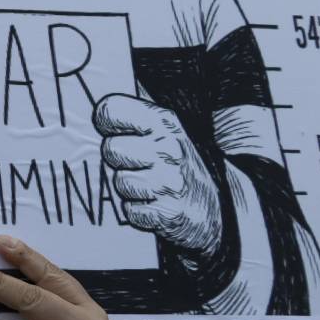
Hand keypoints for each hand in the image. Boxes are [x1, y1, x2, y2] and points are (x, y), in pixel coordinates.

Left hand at [95, 94, 220, 256]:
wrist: (217, 206)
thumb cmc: (179, 164)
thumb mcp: (166, 130)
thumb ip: (135, 116)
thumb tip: (102, 108)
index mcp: (165, 122)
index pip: (110, 110)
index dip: (106, 122)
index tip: (114, 130)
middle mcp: (168, 148)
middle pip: (110, 149)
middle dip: (120, 160)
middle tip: (141, 165)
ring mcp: (170, 181)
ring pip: (120, 182)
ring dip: (131, 188)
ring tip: (152, 186)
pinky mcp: (169, 212)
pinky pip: (130, 210)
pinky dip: (140, 211)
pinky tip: (158, 204)